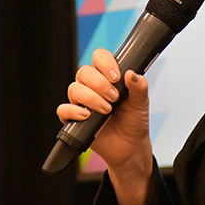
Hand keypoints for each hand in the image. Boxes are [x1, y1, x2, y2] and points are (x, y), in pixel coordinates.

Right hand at [56, 48, 152, 204]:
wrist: (130, 147)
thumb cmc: (134, 121)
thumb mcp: (141, 102)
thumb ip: (139, 87)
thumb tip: (132, 74)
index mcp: (107, 77)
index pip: (99, 57)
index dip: (105, 63)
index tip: (116, 76)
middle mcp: (92, 86)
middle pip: (84, 72)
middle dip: (100, 83)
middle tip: (114, 97)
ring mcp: (81, 102)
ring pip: (74, 88)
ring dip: (91, 98)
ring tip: (107, 110)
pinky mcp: (73, 119)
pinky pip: (63, 109)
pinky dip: (74, 111)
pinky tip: (87, 116)